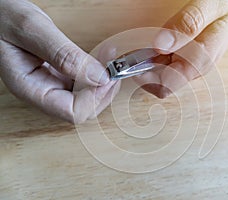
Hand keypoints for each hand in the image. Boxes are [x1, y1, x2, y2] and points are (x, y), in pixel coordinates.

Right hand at [0, 0, 119, 123]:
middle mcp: (42, 91)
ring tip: (108, 58)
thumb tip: (98, 77)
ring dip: (102, 82)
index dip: (94, 97)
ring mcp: (50, 84)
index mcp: (30, 88)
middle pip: (82, 109)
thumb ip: (64, 55)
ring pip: (85, 98)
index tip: (108, 76)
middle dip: (102, 91)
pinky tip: (100, 59)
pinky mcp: (57, 75)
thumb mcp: (32, 30)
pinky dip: (96, 73)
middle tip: (112, 67)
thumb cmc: (1, 17)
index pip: (72, 112)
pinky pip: (83, 83)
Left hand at [134, 0, 227, 97]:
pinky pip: (166, 64)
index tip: (133, 59)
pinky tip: (154, 44)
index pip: (165, 86)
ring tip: (140, 48)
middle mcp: (195, 67)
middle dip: (143, 71)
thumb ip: (187, 25)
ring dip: (147, 64)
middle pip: (160, 83)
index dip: (145, 76)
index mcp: (200, 61)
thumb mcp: (211, 6)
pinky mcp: (188, 56)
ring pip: (161, 75)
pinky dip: (154, 57)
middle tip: (133, 52)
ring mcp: (191, 62)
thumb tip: (160, 46)